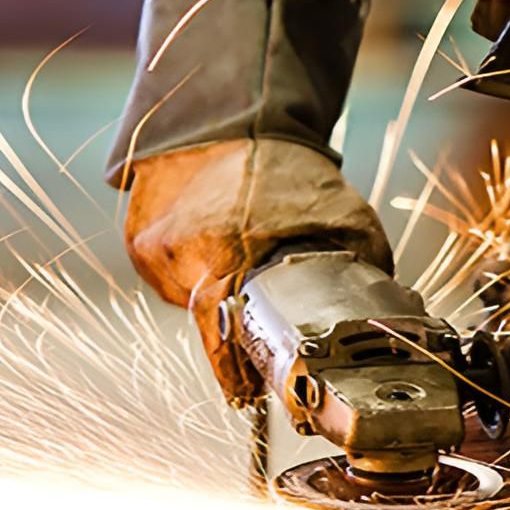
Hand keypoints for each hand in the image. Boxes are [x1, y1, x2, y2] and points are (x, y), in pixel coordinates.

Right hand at [123, 138, 392, 406]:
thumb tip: (370, 320)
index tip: (247, 391)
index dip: (234, 371)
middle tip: (258, 315)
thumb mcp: (346, 221)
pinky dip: (192, 268)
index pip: (221, 339)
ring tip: (240, 255)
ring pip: (187, 298)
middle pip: (207, 322)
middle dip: (235, 323)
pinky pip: (169, 274)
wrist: (236, 117)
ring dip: (214, 290)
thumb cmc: (289, 170)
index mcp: (228, 253)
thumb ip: (355, 272)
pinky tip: (214, 241)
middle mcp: (182, 252)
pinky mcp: (139, 236)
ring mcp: (153, 244)